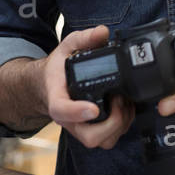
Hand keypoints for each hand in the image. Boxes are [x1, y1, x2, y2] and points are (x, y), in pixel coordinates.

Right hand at [40, 25, 134, 148]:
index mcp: (57, 99)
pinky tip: (125, 107)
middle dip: (112, 122)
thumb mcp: (65, 48)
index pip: (62, 111)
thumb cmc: (58, 70)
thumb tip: (102, 32)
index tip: (93, 108)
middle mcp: (69, 119)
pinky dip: (123, 125)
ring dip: (120, 124)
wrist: (48, 86)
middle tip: (120, 100)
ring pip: (103, 141)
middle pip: (90, 136)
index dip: (77, 112)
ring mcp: (81, 128)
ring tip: (124, 102)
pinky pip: (110, 139)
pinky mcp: (92, 131)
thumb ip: (82, 39)